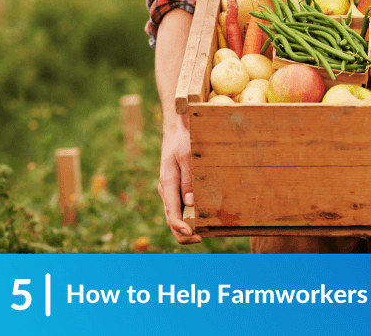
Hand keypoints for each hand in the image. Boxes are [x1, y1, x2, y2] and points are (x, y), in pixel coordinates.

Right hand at [158, 117, 201, 244]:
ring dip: (187, 227)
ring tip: (204, 234)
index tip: (193, 235)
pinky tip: (201, 221)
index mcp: (167, 184)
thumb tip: (191, 203)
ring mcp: (170, 192)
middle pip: (171, 220)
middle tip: (201, 239)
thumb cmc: (182, 141)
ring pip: (175, 216)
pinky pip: (180, 208)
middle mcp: (166, 191)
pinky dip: (188, 218)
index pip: (171, 213)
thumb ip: (189, 179)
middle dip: (184, 234)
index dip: (181, 228)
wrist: (176, 131)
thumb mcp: (187, 157)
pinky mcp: (176, 190)